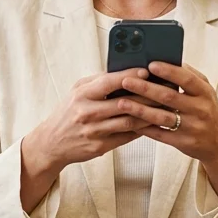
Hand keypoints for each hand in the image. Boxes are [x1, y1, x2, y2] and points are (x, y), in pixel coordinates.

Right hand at [22, 68, 154, 174]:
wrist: (51, 142)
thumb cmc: (68, 112)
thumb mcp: (77, 91)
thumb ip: (98, 81)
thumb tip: (125, 71)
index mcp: (82, 95)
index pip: (108, 82)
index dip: (129, 76)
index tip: (147, 71)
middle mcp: (87, 113)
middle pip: (124, 103)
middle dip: (148, 96)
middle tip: (165, 90)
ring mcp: (94, 131)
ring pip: (129, 122)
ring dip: (149, 115)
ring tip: (164, 107)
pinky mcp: (100, 146)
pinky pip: (126, 136)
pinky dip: (141, 129)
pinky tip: (152, 123)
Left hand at [116, 63, 217, 176]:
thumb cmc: (207, 110)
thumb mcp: (205, 91)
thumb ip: (189, 76)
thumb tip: (169, 60)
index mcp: (204, 92)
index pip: (186, 79)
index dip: (168, 71)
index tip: (150, 64)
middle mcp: (199, 109)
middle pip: (169, 97)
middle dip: (145, 88)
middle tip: (126, 80)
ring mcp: (191, 127)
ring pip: (162, 117)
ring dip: (140, 109)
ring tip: (122, 102)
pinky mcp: (183, 142)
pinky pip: (160, 134)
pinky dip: (144, 128)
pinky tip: (130, 121)